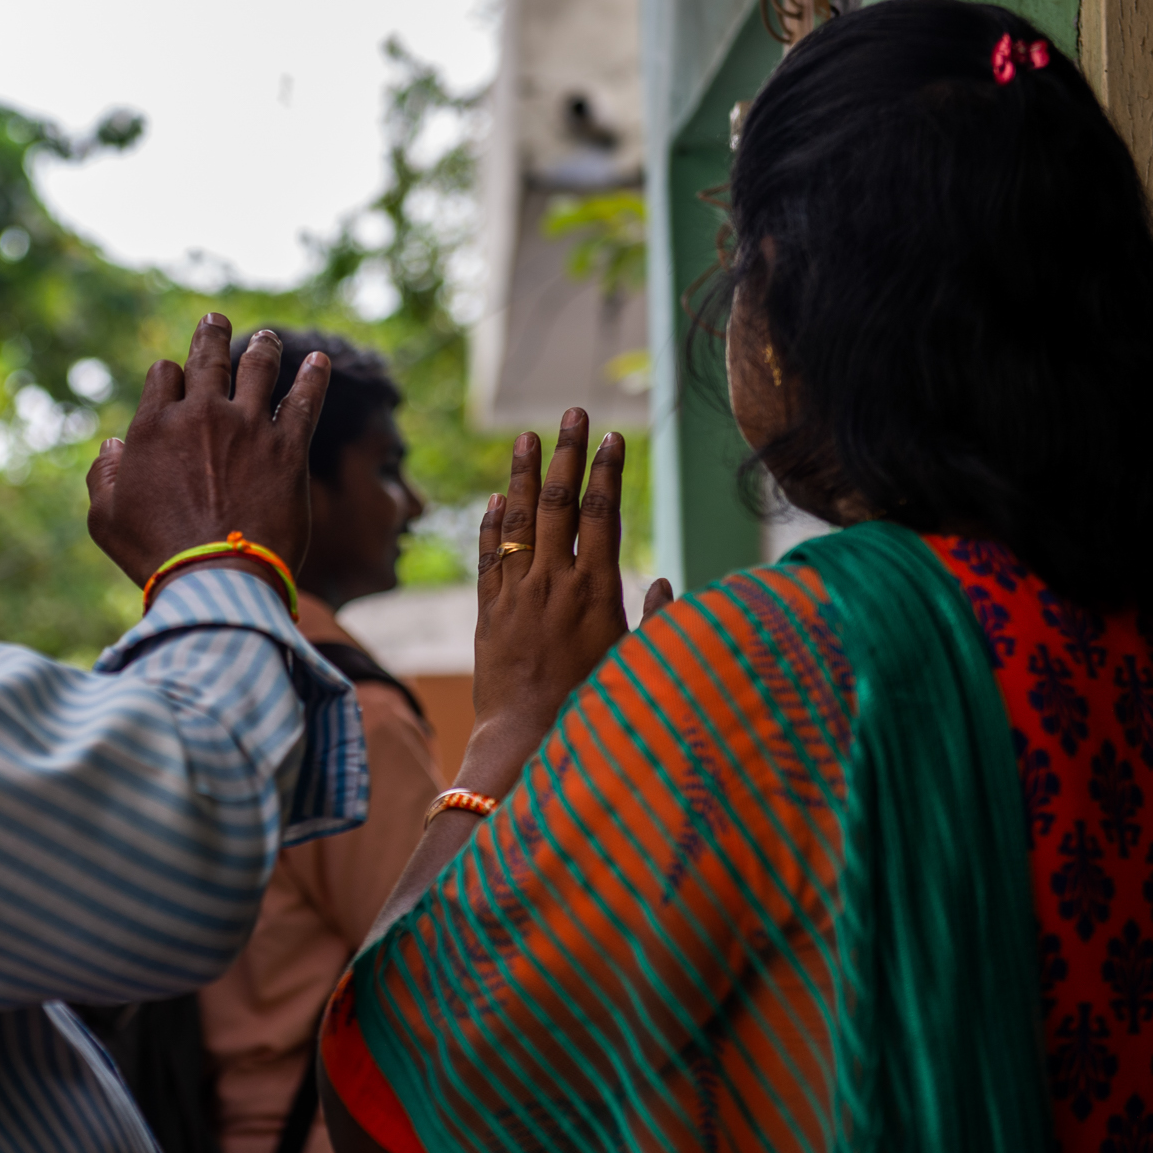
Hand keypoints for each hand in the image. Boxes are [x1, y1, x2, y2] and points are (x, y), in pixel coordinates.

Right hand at [87, 315, 328, 589]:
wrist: (215, 580)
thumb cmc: (155, 555)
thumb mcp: (106, 520)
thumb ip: (103, 477)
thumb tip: (112, 445)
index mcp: (155, 425)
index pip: (165, 376)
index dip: (169, 377)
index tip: (175, 384)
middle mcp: (202, 414)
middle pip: (208, 357)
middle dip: (211, 335)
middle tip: (216, 321)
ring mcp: (248, 427)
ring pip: (258, 367)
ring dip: (262, 347)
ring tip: (267, 338)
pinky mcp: (287, 448)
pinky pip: (304, 402)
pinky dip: (313, 378)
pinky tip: (319, 363)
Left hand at [459, 409, 672, 797]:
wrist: (526, 740)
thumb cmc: (593, 709)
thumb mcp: (636, 662)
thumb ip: (654, 621)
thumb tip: (663, 584)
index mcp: (596, 590)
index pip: (602, 513)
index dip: (605, 471)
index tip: (610, 436)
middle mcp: (554, 581)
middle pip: (559, 503)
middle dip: (566, 453)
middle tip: (570, 413)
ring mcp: (517, 593)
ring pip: (519, 520)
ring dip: (523, 475)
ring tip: (526, 436)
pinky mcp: (488, 612)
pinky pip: (489, 556)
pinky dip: (492, 523)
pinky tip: (496, 498)